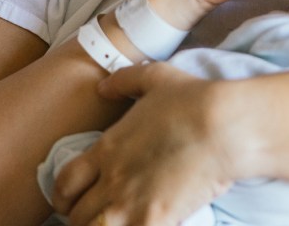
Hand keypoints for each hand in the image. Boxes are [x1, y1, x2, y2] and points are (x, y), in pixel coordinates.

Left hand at [52, 63, 240, 225]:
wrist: (225, 127)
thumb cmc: (194, 100)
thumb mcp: (155, 77)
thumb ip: (124, 80)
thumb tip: (103, 87)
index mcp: (107, 149)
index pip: (65, 183)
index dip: (63, 196)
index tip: (71, 200)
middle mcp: (112, 179)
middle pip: (76, 215)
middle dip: (83, 217)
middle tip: (97, 215)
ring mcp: (130, 204)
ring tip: (117, 223)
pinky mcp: (154, 221)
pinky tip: (145, 224)